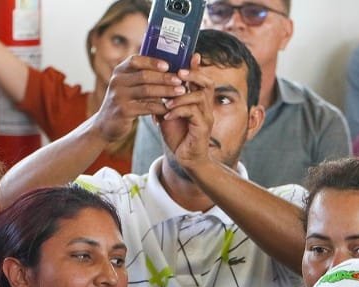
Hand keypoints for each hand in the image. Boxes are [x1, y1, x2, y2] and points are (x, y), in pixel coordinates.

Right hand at [95, 55, 185, 143]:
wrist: (106, 125)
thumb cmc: (124, 102)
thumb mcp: (128, 86)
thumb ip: (142, 76)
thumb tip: (169, 66)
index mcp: (119, 72)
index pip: (135, 60)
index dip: (152, 61)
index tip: (168, 65)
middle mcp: (117, 81)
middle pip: (144, 75)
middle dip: (164, 77)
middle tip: (180, 80)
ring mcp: (118, 96)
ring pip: (147, 90)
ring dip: (166, 91)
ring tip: (181, 92)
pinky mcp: (123, 111)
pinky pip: (146, 107)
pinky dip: (160, 106)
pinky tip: (171, 107)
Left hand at [158, 54, 215, 169]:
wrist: (185, 159)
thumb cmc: (178, 135)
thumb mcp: (168, 113)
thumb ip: (165, 98)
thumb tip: (151, 83)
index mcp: (199, 100)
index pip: (201, 78)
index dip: (195, 67)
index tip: (188, 56)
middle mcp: (206, 106)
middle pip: (207, 83)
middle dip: (193, 75)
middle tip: (178, 73)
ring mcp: (207, 117)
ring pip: (199, 97)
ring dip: (181, 96)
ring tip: (166, 101)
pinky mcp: (203, 128)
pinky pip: (192, 113)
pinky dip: (178, 111)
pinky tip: (166, 116)